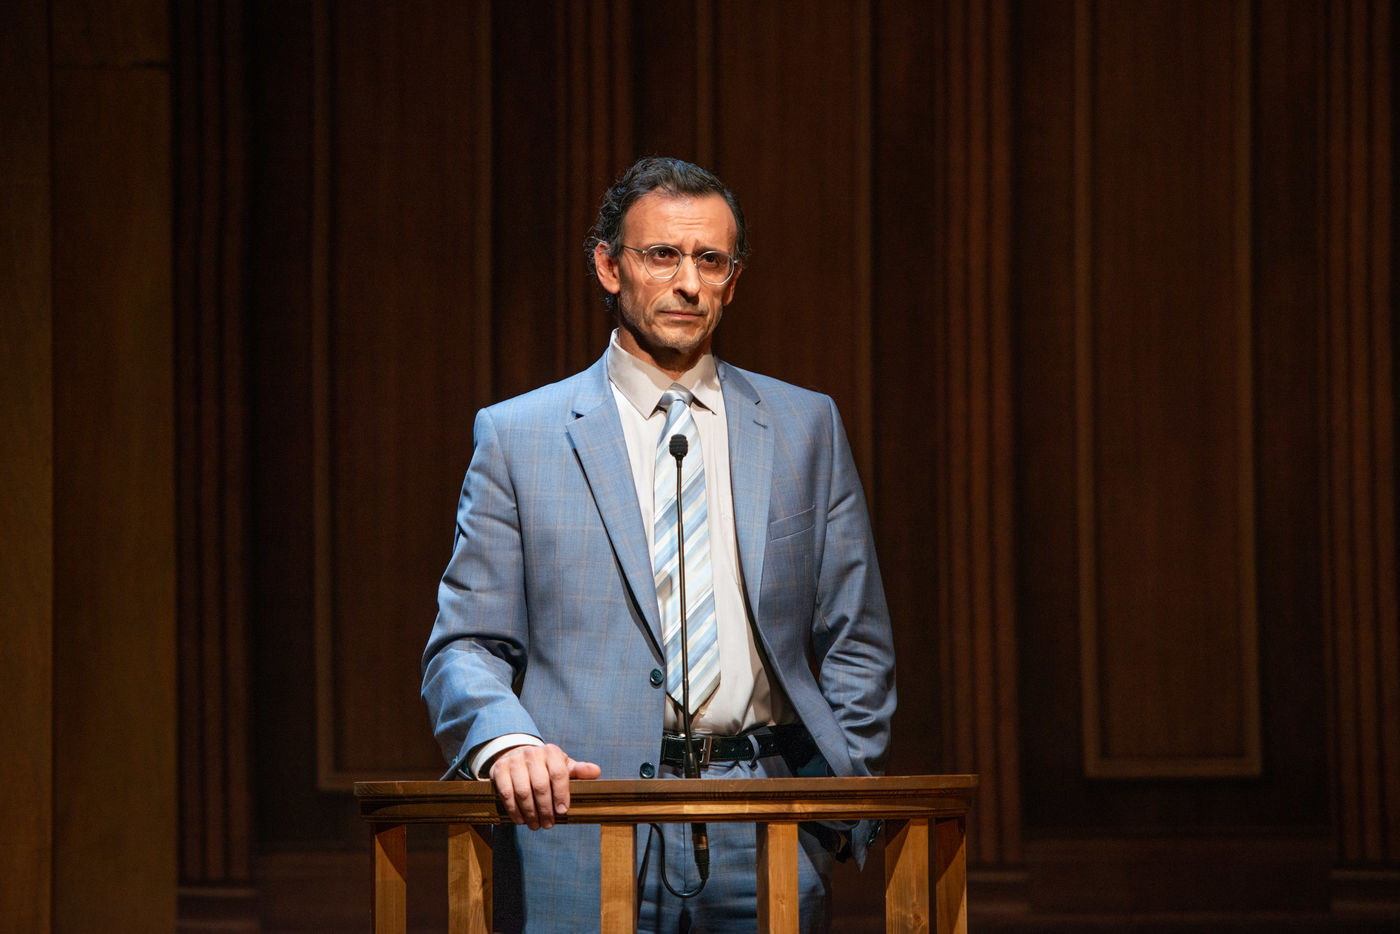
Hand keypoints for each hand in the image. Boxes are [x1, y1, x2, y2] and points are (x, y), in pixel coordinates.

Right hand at [486, 743, 601, 829]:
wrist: (518, 756)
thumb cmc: (546, 766)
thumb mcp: (563, 766)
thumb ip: (579, 771)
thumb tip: (596, 771)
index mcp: (551, 752)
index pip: (558, 773)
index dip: (562, 794)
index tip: (563, 811)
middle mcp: (532, 753)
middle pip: (540, 786)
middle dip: (545, 809)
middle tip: (548, 825)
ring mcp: (514, 760)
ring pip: (523, 792)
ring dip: (530, 813)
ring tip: (535, 826)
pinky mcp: (499, 769)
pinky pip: (506, 793)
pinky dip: (514, 810)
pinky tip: (520, 820)